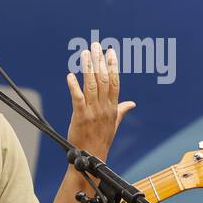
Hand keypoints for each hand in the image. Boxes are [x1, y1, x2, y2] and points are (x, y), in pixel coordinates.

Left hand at [67, 41, 134, 159]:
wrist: (92, 157)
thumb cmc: (101, 140)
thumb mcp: (114, 124)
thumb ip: (121, 110)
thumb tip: (131, 103)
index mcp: (113, 107)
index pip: (115, 81)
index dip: (113, 65)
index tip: (110, 52)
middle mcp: (104, 107)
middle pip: (104, 79)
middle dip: (100, 61)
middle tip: (96, 45)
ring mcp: (93, 111)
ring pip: (92, 85)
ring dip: (88, 68)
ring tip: (84, 54)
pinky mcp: (81, 116)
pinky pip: (78, 98)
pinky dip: (74, 86)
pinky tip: (70, 75)